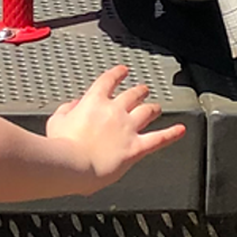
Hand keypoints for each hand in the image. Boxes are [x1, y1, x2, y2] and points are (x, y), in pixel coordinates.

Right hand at [45, 65, 185, 190]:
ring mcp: (128, 128)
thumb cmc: (61, 147)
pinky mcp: (136, 147)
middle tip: (142, 90)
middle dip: (139, 91)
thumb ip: (66, 109)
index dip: (117, 74)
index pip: (109, 81)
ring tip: (156, 107)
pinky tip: (180, 130)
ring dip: (153, 107)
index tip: (122, 71)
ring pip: (147, 112)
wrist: (72, 165)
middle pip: (132, 95)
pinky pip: (159, 139)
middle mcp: (114, 111)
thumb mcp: (56, 121)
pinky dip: (171, 134)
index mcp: (94, 102)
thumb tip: (73, 105)